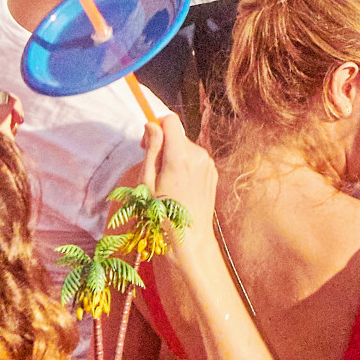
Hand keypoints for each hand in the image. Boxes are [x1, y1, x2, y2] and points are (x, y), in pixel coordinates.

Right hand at [136, 112, 216, 265]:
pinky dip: (185, 165)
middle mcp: (198, 155)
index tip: (146, 140)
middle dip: (163, 144)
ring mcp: (208, 163)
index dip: (156, 124)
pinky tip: (179, 186)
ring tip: (166, 182)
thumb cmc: (162, 215)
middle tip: (152, 169)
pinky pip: (195, 159)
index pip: (171, 120)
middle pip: (177, 135)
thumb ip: (151, 149)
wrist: (189, 239)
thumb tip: (151, 125)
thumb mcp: (146, 182)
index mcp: (180, 156)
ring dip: (174, 156)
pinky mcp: (212, 172)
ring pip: (186, 147)